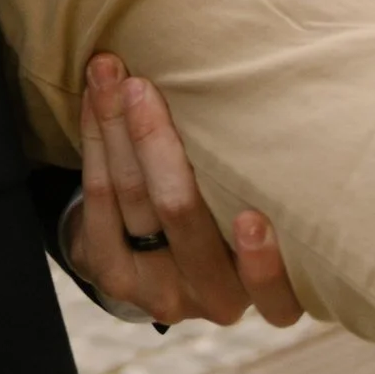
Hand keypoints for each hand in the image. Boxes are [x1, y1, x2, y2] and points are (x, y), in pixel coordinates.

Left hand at [64, 51, 303, 330]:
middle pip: (181, 215)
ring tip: (108, 74)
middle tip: (140, 87)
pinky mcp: (114, 278)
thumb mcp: (263, 199)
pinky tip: (93, 99)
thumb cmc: (234, 207)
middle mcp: (218, 298)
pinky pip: (98, 200)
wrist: (163, 251)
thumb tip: (282, 79)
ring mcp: (161, 292)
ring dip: (116, 127)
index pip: (277, 296)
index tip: (252, 218)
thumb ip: (271, 172)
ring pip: (132, 198)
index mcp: (271, 288)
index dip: (263, 264)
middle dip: (156, 143)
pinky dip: (94, 141)